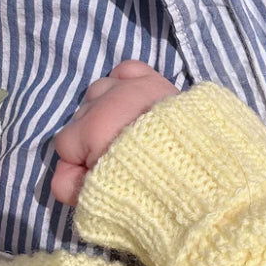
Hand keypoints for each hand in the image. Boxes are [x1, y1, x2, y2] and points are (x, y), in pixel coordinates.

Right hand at [51, 61, 178, 205]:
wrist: (201, 168)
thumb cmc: (147, 185)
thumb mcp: (100, 195)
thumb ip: (70, 185)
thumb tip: (66, 176)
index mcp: (90, 127)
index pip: (64, 145)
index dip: (78, 164)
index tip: (99, 176)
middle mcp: (107, 100)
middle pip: (82, 117)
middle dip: (93, 138)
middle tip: (119, 157)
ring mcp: (131, 87)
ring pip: (101, 90)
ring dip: (108, 109)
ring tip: (128, 130)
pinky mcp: (153, 79)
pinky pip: (126, 69)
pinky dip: (125, 81)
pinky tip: (133, 99)